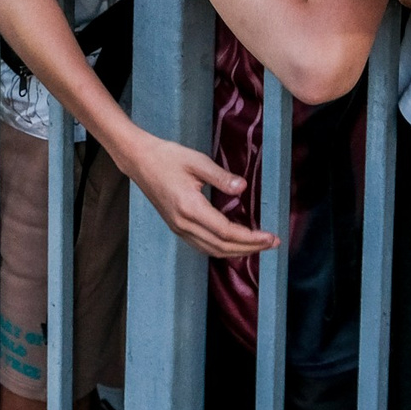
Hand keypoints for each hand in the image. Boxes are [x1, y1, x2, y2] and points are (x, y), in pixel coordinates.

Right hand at [121, 132, 277, 257]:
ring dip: (237, 252)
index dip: (251, 238)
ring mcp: (178, 228)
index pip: (226, 232)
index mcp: (190, 208)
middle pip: (222, 247)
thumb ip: (221, 177)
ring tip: (258, 246)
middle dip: (250, 248)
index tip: (270, 236)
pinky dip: (222, 249)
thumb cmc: (167, 157)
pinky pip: (202, 246)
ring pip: (212, 251)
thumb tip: (243, 187)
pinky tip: (234, 244)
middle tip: (271, 243)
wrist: (139, 160)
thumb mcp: (196, 161)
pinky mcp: (176, 227)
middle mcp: (183, 224)